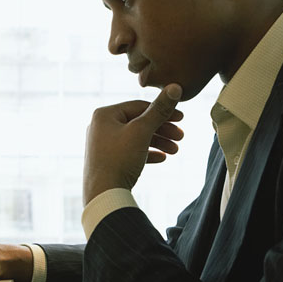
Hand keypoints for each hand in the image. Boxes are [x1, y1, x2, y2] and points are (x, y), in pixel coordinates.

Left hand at [83, 84, 183, 204]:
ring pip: (135, 138)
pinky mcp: (107, 162)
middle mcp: (100, 127)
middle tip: (181, 136)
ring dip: (158, 142)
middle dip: (162, 129)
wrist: (103, 194)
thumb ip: (159, 110)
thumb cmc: (119, 159)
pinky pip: (130, 152)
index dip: (163, 111)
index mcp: (105, 114)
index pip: (139, 106)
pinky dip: (146, 153)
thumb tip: (175, 87)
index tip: (182, 118)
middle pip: (138, 123)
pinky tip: (162, 158)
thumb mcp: (142, 131)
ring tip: (175, 150)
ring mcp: (102, 145)